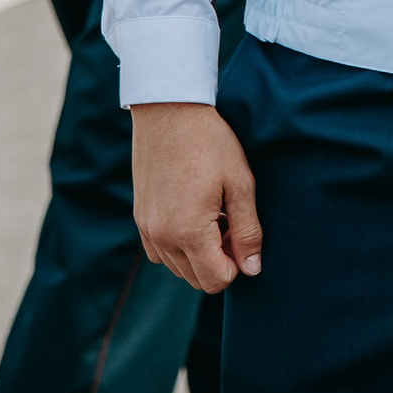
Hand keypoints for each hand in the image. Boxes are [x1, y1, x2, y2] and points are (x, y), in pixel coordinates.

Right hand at [130, 102, 261, 291]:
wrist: (169, 111)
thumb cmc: (211, 143)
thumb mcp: (240, 183)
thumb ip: (248, 231)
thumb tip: (253, 269)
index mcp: (189, 231)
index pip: (216, 280)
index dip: (236, 264)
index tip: (241, 233)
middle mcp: (162, 236)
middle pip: (196, 279)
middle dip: (218, 260)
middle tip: (229, 222)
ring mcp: (146, 228)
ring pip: (177, 268)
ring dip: (198, 253)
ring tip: (212, 215)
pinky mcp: (139, 218)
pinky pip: (160, 252)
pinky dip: (178, 244)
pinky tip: (191, 213)